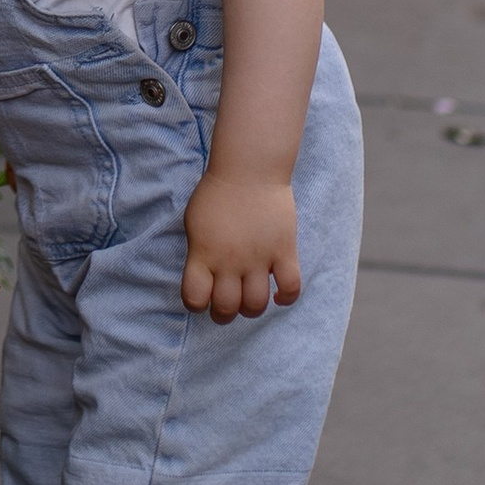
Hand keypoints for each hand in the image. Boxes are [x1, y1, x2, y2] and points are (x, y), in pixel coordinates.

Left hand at [181, 168, 300, 324]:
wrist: (249, 170)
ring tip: (250, 301)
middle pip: (227, 307)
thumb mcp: (194, 223)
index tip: (201, 300)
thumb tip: (204, 275)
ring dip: (252, 309)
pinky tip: (279, 295)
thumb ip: (199, 253)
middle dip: (224, 314)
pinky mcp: (284, 251)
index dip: (197, 305)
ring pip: (256, 304)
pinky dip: (286, 297)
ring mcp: (259, 258)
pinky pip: (291, 287)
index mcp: (203, 254)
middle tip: (227, 307)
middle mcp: (230, 262)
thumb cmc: (217, 193)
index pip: (194, 298)